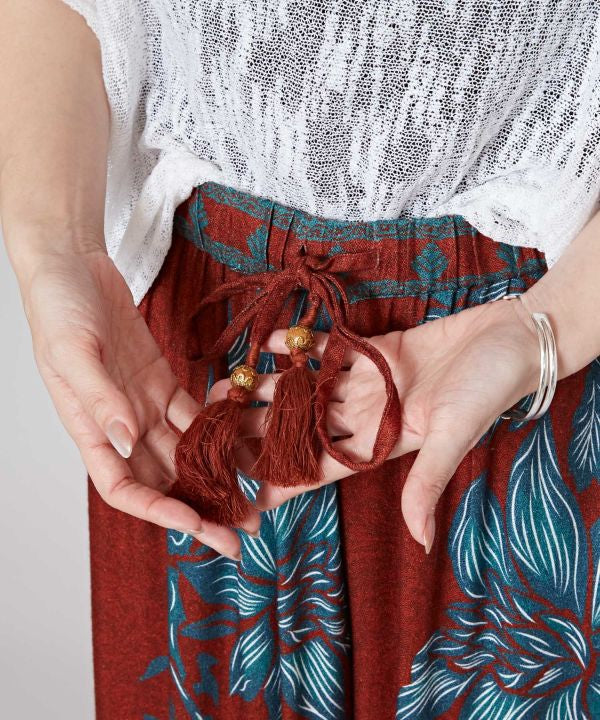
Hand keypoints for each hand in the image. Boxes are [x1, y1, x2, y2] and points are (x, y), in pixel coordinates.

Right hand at [16, 243, 259, 559]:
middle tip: (242, 530)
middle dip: (200, 507)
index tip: (197, 524)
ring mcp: (143, 403)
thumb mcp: (72, 350)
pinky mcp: (161, 380)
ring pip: (184, 450)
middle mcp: (120, 425)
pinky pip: (193, 412)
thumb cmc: (58, 307)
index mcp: (90, 428)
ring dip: (216, 474)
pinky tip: (244, 433)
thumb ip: (100, 396)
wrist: (73, 266)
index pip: (124, 487)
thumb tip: (125, 441)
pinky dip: (218, 425)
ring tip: (253, 493)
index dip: (159, 510)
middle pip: (163, 479)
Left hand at [208, 296, 540, 551]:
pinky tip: (265, 342)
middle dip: (259, 431)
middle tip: (211, 432)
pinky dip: (300, 346)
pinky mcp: (375, 350)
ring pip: (307, 388)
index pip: (319, 468)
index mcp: (380, 444)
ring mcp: (369, 384)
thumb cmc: (487, 390)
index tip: (239, 494)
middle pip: (301, 427)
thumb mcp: (453, 438)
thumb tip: (422, 543)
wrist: (511, 340)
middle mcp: (367, 417)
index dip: (280, 482)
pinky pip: (330, 350)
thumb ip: (428, 485)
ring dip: (269, 387)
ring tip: (227, 386)